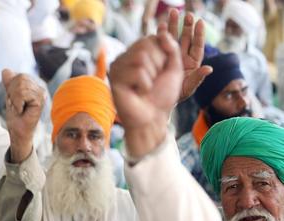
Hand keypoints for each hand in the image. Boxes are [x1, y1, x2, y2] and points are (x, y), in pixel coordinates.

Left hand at [2, 69, 44, 162]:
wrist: (18, 131)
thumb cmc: (16, 116)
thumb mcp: (10, 96)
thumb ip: (9, 83)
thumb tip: (5, 70)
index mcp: (32, 85)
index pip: (17, 75)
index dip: (11, 88)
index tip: (14, 101)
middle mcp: (39, 87)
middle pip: (20, 78)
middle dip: (12, 93)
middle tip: (16, 106)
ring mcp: (41, 93)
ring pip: (21, 85)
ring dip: (15, 99)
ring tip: (19, 108)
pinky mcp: (40, 100)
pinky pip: (23, 94)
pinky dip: (18, 103)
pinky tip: (22, 111)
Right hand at [109, 31, 182, 156]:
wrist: (152, 119)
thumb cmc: (162, 96)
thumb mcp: (173, 69)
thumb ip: (171, 49)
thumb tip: (162, 33)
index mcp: (137, 53)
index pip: (152, 38)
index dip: (163, 55)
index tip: (160, 72)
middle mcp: (125, 58)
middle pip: (145, 45)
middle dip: (157, 65)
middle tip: (152, 82)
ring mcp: (117, 68)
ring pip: (140, 58)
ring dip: (150, 76)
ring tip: (145, 88)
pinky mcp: (114, 79)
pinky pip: (136, 72)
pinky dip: (144, 85)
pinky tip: (137, 93)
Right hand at [163, 9, 211, 101]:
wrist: (155, 100)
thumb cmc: (174, 96)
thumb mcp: (187, 88)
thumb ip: (197, 78)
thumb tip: (209, 68)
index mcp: (191, 63)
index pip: (197, 46)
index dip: (199, 34)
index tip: (200, 22)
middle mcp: (181, 57)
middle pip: (186, 38)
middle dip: (186, 26)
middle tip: (186, 14)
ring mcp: (169, 56)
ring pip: (173, 38)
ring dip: (173, 25)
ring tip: (172, 13)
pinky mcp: (158, 56)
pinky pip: (160, 43)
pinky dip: (160, 34)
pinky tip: (159, 26)